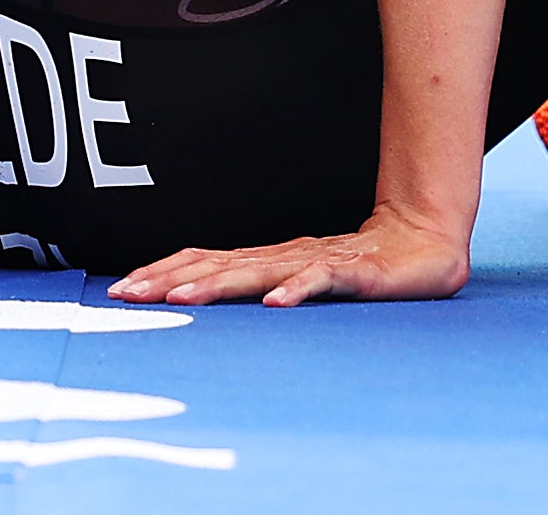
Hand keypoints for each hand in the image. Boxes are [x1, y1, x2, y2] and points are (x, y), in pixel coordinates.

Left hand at [110, 206, 469, 307]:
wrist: (425, 244)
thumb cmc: (358, 267)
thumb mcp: (299, 279)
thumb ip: (261, 287)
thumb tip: (203, 300)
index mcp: (270, 259)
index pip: (207, 261)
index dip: (165, 272)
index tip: (122, 287)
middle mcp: (286, 256)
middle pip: (220, 266)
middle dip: (170, 280)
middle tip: (127, 295)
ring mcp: (320, 262)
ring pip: (260, 272)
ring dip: (217, 285)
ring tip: (180, 299)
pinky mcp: (356, 274)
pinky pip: (323, 281)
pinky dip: (298, 291)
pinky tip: (277, 303)